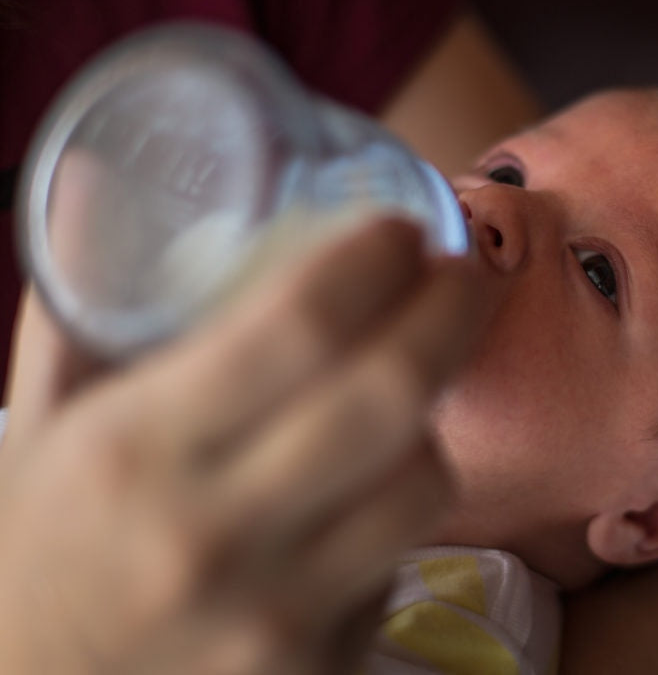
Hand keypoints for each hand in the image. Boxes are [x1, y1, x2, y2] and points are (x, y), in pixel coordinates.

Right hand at [0, 217, 479, 674]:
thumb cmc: (36, 550)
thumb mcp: (32, 429)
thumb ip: (77, 309)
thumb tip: (100, 181)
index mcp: (133, 449)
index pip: (297, 327)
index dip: (373, 261)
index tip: (404, 229)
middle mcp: (214, 533)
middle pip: (390, 394)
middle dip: (451, 312)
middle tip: (463, 276)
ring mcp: (278, 613)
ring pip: (424, 480)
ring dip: (433, 418)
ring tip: (411, 387)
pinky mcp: (321, 666)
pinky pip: (401, 559)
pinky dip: (398, 506)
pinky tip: (368, 486)